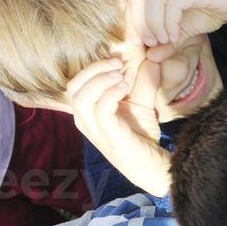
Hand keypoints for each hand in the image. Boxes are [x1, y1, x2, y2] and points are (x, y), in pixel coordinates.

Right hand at [65, 58, 172, 195]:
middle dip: (93, 70)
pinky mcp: (109, 136)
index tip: (116, 60)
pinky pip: (101, 110)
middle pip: (73, 88)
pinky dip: (110, 94)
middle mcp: (85, 122)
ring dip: (100, 81)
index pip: (75, 84)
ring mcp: (95, 130)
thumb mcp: (141, 104)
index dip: (92, 68)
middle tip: (117, 63)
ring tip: (121, 75)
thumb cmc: (142, 137)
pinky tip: (125, 87)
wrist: (154, 166)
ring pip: (81, 98)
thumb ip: (143, 83)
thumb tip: (150, 59)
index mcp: (86, 113)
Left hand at [125, 0, 226, 47]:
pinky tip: (175, 36)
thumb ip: (166, 43)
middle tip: (151, 44)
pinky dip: (170, 23)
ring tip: (164, 41)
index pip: (132, 1)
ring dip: (154, 25)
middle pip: (138, 0)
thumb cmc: (208, 13)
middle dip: (141, 25)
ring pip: (152, 1)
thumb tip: (150, 57)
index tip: (139, 44)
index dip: (131, 23)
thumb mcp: (183, 32)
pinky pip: (173, 4)